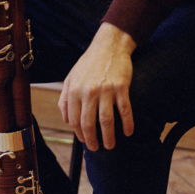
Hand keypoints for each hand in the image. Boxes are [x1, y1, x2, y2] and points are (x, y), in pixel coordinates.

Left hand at [59, 22, 136, 150]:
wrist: (109, 46)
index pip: (74, 120)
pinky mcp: (121, 87)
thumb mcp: (71, 77)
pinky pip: (125, 110)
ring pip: (106, 121)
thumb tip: (66, 120)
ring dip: (109, 137)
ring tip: (110, 145)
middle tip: (96, 148)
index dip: (79, 133)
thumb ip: (65, 98)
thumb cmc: (89, 63)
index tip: (84, 140)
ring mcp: (106, 90)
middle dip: (92, 140)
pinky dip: (127, 123)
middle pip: (89, 123)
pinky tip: (129, 132)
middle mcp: (89, 91)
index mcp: (75, 90)